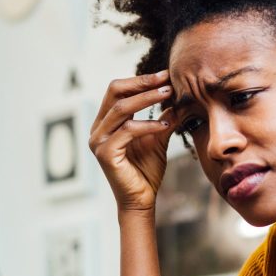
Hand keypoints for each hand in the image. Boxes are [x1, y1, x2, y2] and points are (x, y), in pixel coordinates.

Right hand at [89, 69, 174, 211]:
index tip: (166, 75)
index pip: (118, 90)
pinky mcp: (105, 154)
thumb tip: (178, 96)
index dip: (141, 80)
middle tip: (166, 79)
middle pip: (115, 92)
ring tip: (169, 93)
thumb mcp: (158, 137)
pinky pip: (127, 131)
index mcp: (106, 122)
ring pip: (121, 109)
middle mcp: (98, 129)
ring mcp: (98, 141)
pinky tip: (165, 124)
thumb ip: (163, 117)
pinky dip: (148, 124)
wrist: (142, 200)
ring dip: (147, 99)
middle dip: (142, 83)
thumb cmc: (146, 171)